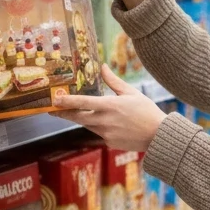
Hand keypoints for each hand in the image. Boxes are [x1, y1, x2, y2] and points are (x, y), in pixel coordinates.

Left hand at [51, 65, 165, 149]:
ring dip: (82, 119)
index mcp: (110, 106)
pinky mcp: (109, 142)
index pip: (83, 103)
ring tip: (77, 112)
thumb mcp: (131, 93)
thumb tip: (102, 67)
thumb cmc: (147, 111)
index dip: (67, 101)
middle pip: (78, 118)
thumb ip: (114, 81)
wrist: (157, 136)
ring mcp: (106, 134)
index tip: (55, 99)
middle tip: (53, 110)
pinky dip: (99, 127)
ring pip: (87, 125)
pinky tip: (110, 124)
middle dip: (64, 114)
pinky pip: (99, 133)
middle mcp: (105, 121)